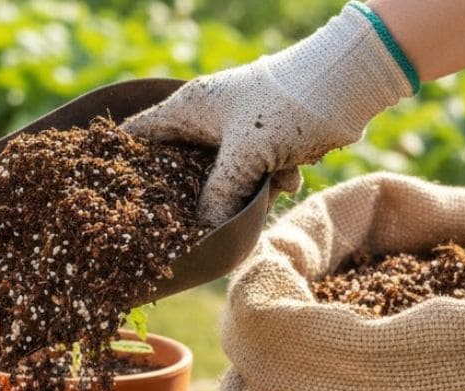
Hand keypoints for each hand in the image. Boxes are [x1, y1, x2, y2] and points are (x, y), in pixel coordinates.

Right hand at [123, 4, 413, 227]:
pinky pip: (251, 174)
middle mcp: (204, 117)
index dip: (123, 165)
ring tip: (266, 190)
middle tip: (197, 220)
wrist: (347, 86)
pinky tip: (289, 180)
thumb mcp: (245, 157)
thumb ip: (218, 195)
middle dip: (195, 195)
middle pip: (179, 166)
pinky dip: (268, 183)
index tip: (118, 199)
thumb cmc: (287, 108)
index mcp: (187, 108)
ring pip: (220, 176)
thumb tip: (203, 230)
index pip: (136, 135)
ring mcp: (233, 129)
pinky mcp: (260, 140)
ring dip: (243, 192)